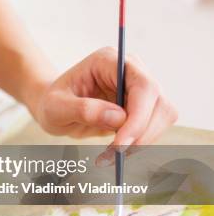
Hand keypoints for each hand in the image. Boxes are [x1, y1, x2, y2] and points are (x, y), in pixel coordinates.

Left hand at [31, 47, 176, 145]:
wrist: (55, 109)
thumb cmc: (52, 103)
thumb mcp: (56, 107)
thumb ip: (82, 109)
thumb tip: (117, 118)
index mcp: (108, 61)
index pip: (141, 85)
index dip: (138, 116)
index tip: (121, 143)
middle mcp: (131, 70)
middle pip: (158, 102)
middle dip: (141, 133)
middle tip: (116, 154)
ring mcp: (140, 88)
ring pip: (163, 116)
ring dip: (142, 140)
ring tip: (111, 154)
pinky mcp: (144, 106)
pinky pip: (155, 127)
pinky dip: (139, 143)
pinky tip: (116, 151)